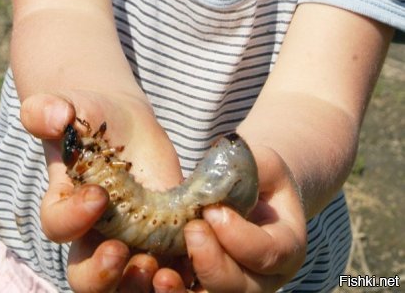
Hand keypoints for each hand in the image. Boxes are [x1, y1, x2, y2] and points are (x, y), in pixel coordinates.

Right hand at [20, 90, 187, 292]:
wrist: (125, 126)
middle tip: (121, 252)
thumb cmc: (89, 116)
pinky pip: (170, 277)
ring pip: (127, 289)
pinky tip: (195, 262)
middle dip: (102, 276)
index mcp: (64, 206)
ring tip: (161, 269)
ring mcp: (129, 246)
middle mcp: (92, 237)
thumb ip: (47, 109)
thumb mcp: (67, 105)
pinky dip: (182, 279)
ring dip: (141, 288)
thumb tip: (55, 116)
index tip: (99, 195)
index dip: (74, 218)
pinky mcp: (164, 245)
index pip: (59, 226)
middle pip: (85, 279)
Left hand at [175, 145, 306, 292]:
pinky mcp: (209, 286)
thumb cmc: (259, 175)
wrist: (253, 194)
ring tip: (163, 274)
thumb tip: (217, 172)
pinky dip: (175, 290)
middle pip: (242, 287)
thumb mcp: (263, 164)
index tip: (212, 210)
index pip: (268, 253)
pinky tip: (157, 276)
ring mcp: (237, 286)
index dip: (239, 237)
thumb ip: (248, 168)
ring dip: (187, 291)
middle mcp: (265, 277)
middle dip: (213, 263)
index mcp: (286, 246)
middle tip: (191, 229)